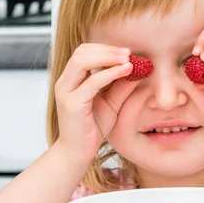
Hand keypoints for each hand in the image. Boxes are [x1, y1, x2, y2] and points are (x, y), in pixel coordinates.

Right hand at [53, 44, 137, 165]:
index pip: (84, 52)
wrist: (78, 153)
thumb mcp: (111, 104)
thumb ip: (121, 87)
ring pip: (82, 61)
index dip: (105, 49)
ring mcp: (66, 92)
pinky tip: (126, 71)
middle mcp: (65, 83)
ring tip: (128, 60)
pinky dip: (110, 73)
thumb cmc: (92, 129)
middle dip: (107, 49)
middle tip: (129, 53)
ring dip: (107, 57)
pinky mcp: (73, 104)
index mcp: (72, 80)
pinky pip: (91, 82)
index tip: (126, 52)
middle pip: (81, 52)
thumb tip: (138, 71)